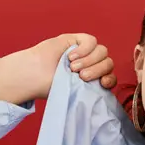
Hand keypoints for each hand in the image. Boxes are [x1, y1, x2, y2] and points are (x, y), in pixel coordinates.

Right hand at [0, 33, 115, 104]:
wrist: (32, 74)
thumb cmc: (50, 86)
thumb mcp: (73, 92)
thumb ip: (89, 94)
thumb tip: (102, 105)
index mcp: (93, 78)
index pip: (111, 76)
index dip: (110, 79)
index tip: (103, 84)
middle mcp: (91, 64)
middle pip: (108, 63)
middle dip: (97, 70)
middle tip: (80, 76)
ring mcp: (85, 51)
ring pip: (102, 51)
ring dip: (89, 60)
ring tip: (72, 66)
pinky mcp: (77, 40)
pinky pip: (91, 41)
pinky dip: (84, 49)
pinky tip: (71, 56)